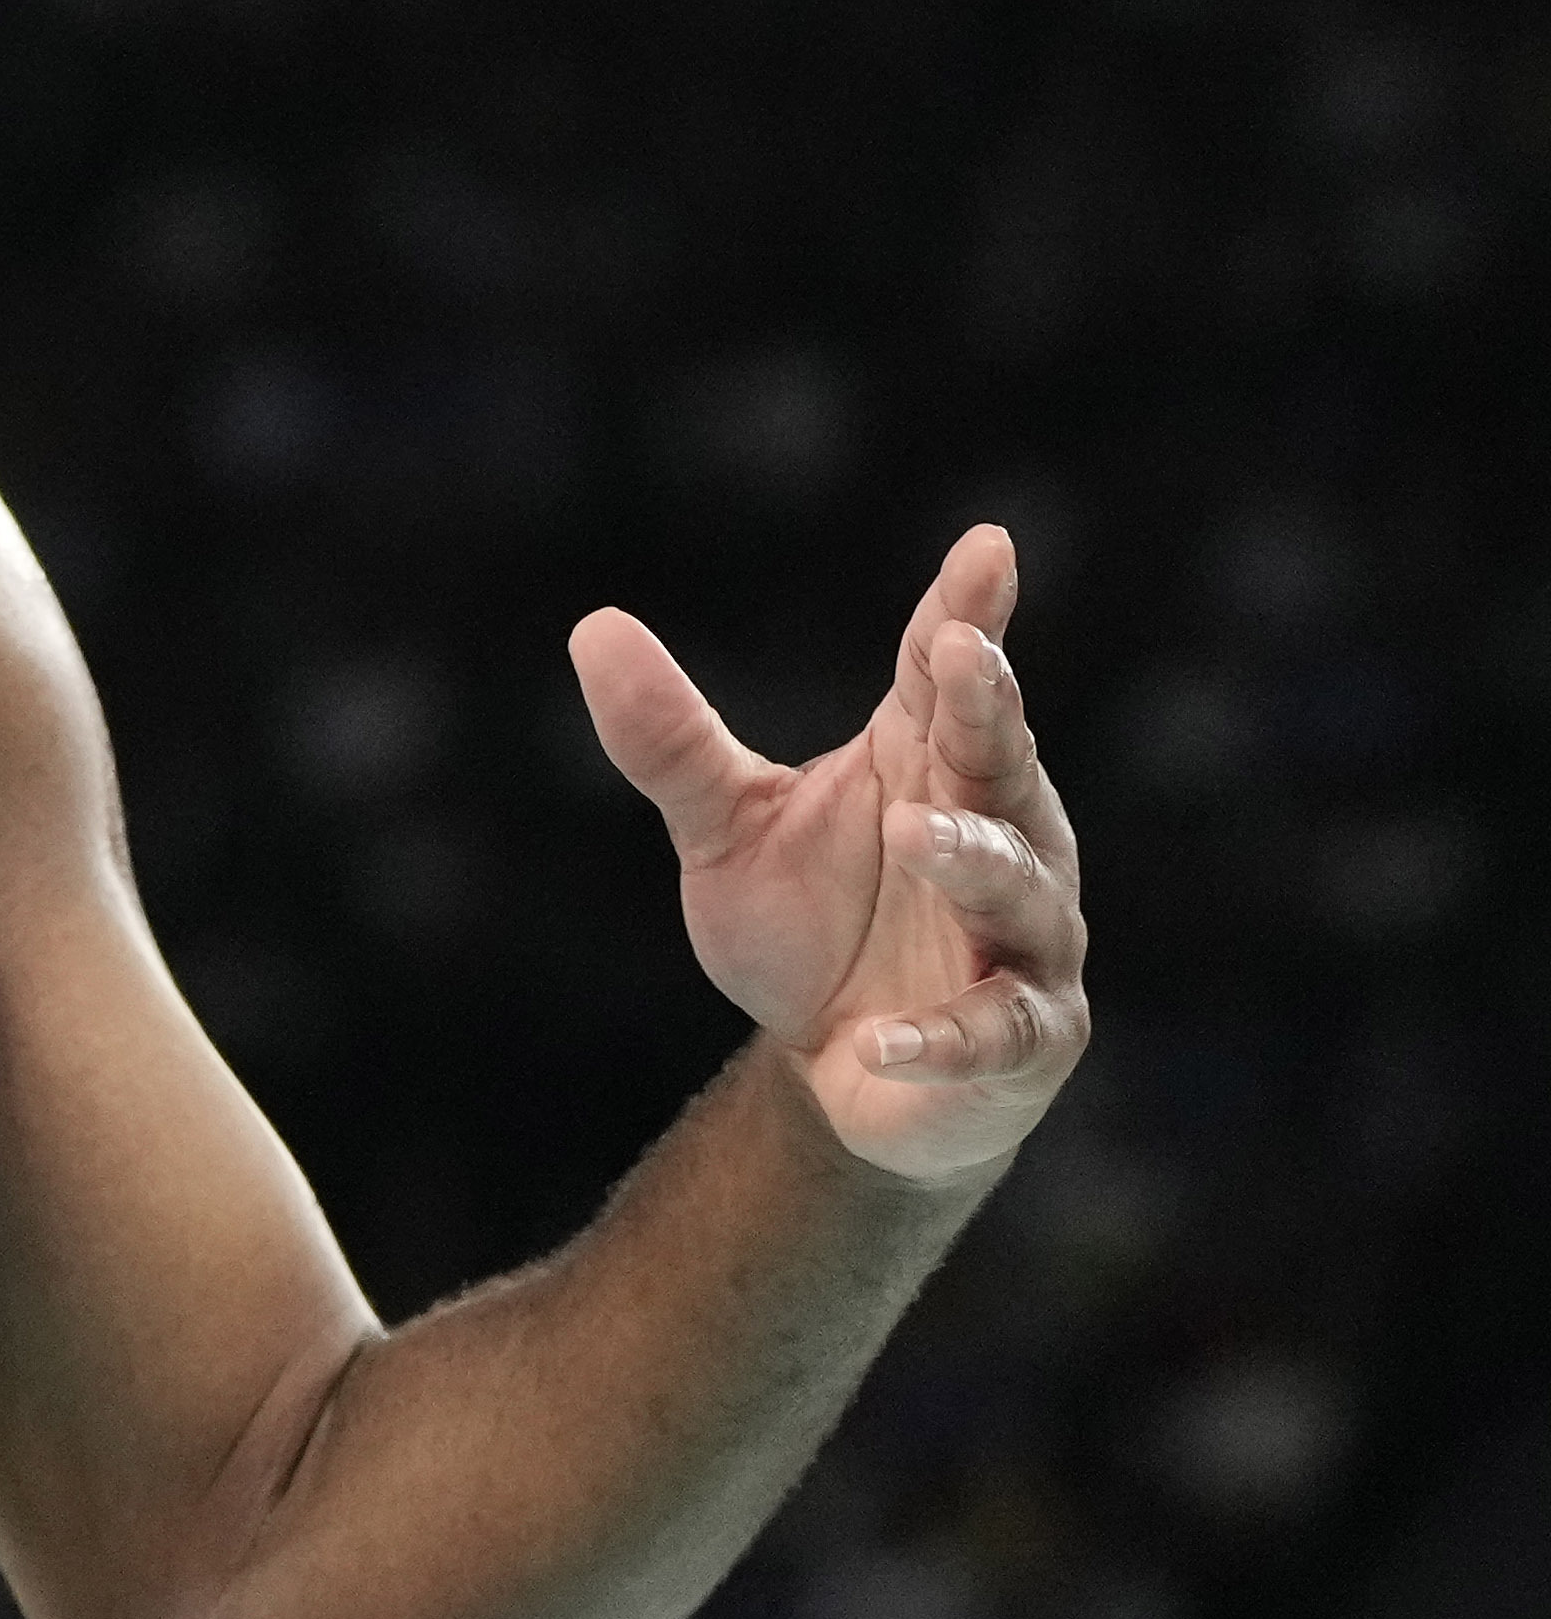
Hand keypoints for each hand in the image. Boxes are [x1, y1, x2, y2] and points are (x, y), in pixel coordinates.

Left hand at [574, 529, 1086, 1184]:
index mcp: (927, 766)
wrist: (841, 1072)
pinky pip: (994, 1030)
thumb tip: (594, 626)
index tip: (986, 545)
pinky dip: (941, 1036)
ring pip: (1014, 886)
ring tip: (911, 831)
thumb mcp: (726, 829)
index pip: (950, 678)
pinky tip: (880, 1041)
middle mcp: (1000, 836)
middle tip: (964, 650)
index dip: (969, 611)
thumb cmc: (807, 927)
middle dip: (989, 708)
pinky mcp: (1024, 1038)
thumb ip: (671, 741)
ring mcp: (1022, 939)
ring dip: (969, 856)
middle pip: (999, 759)